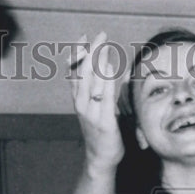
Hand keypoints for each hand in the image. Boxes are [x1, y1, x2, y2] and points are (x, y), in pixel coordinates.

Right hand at [69, 32, 124, 172]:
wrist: (100, 158)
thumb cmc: (103, 132)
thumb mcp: (103, 107)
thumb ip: (109, 89)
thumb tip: (121, 70)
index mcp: (79, 99)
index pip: (74, 71)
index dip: (78, 53)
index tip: (84, 37)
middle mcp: (81, 104)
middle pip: (82, 72)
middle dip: (91, 51)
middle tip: (100, 35)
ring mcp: (90, 113)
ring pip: (91, 82)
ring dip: (98, 62)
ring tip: (104, 46)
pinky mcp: (103, 122)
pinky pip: (104, 97)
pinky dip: (106, 81)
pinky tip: (110, 68)